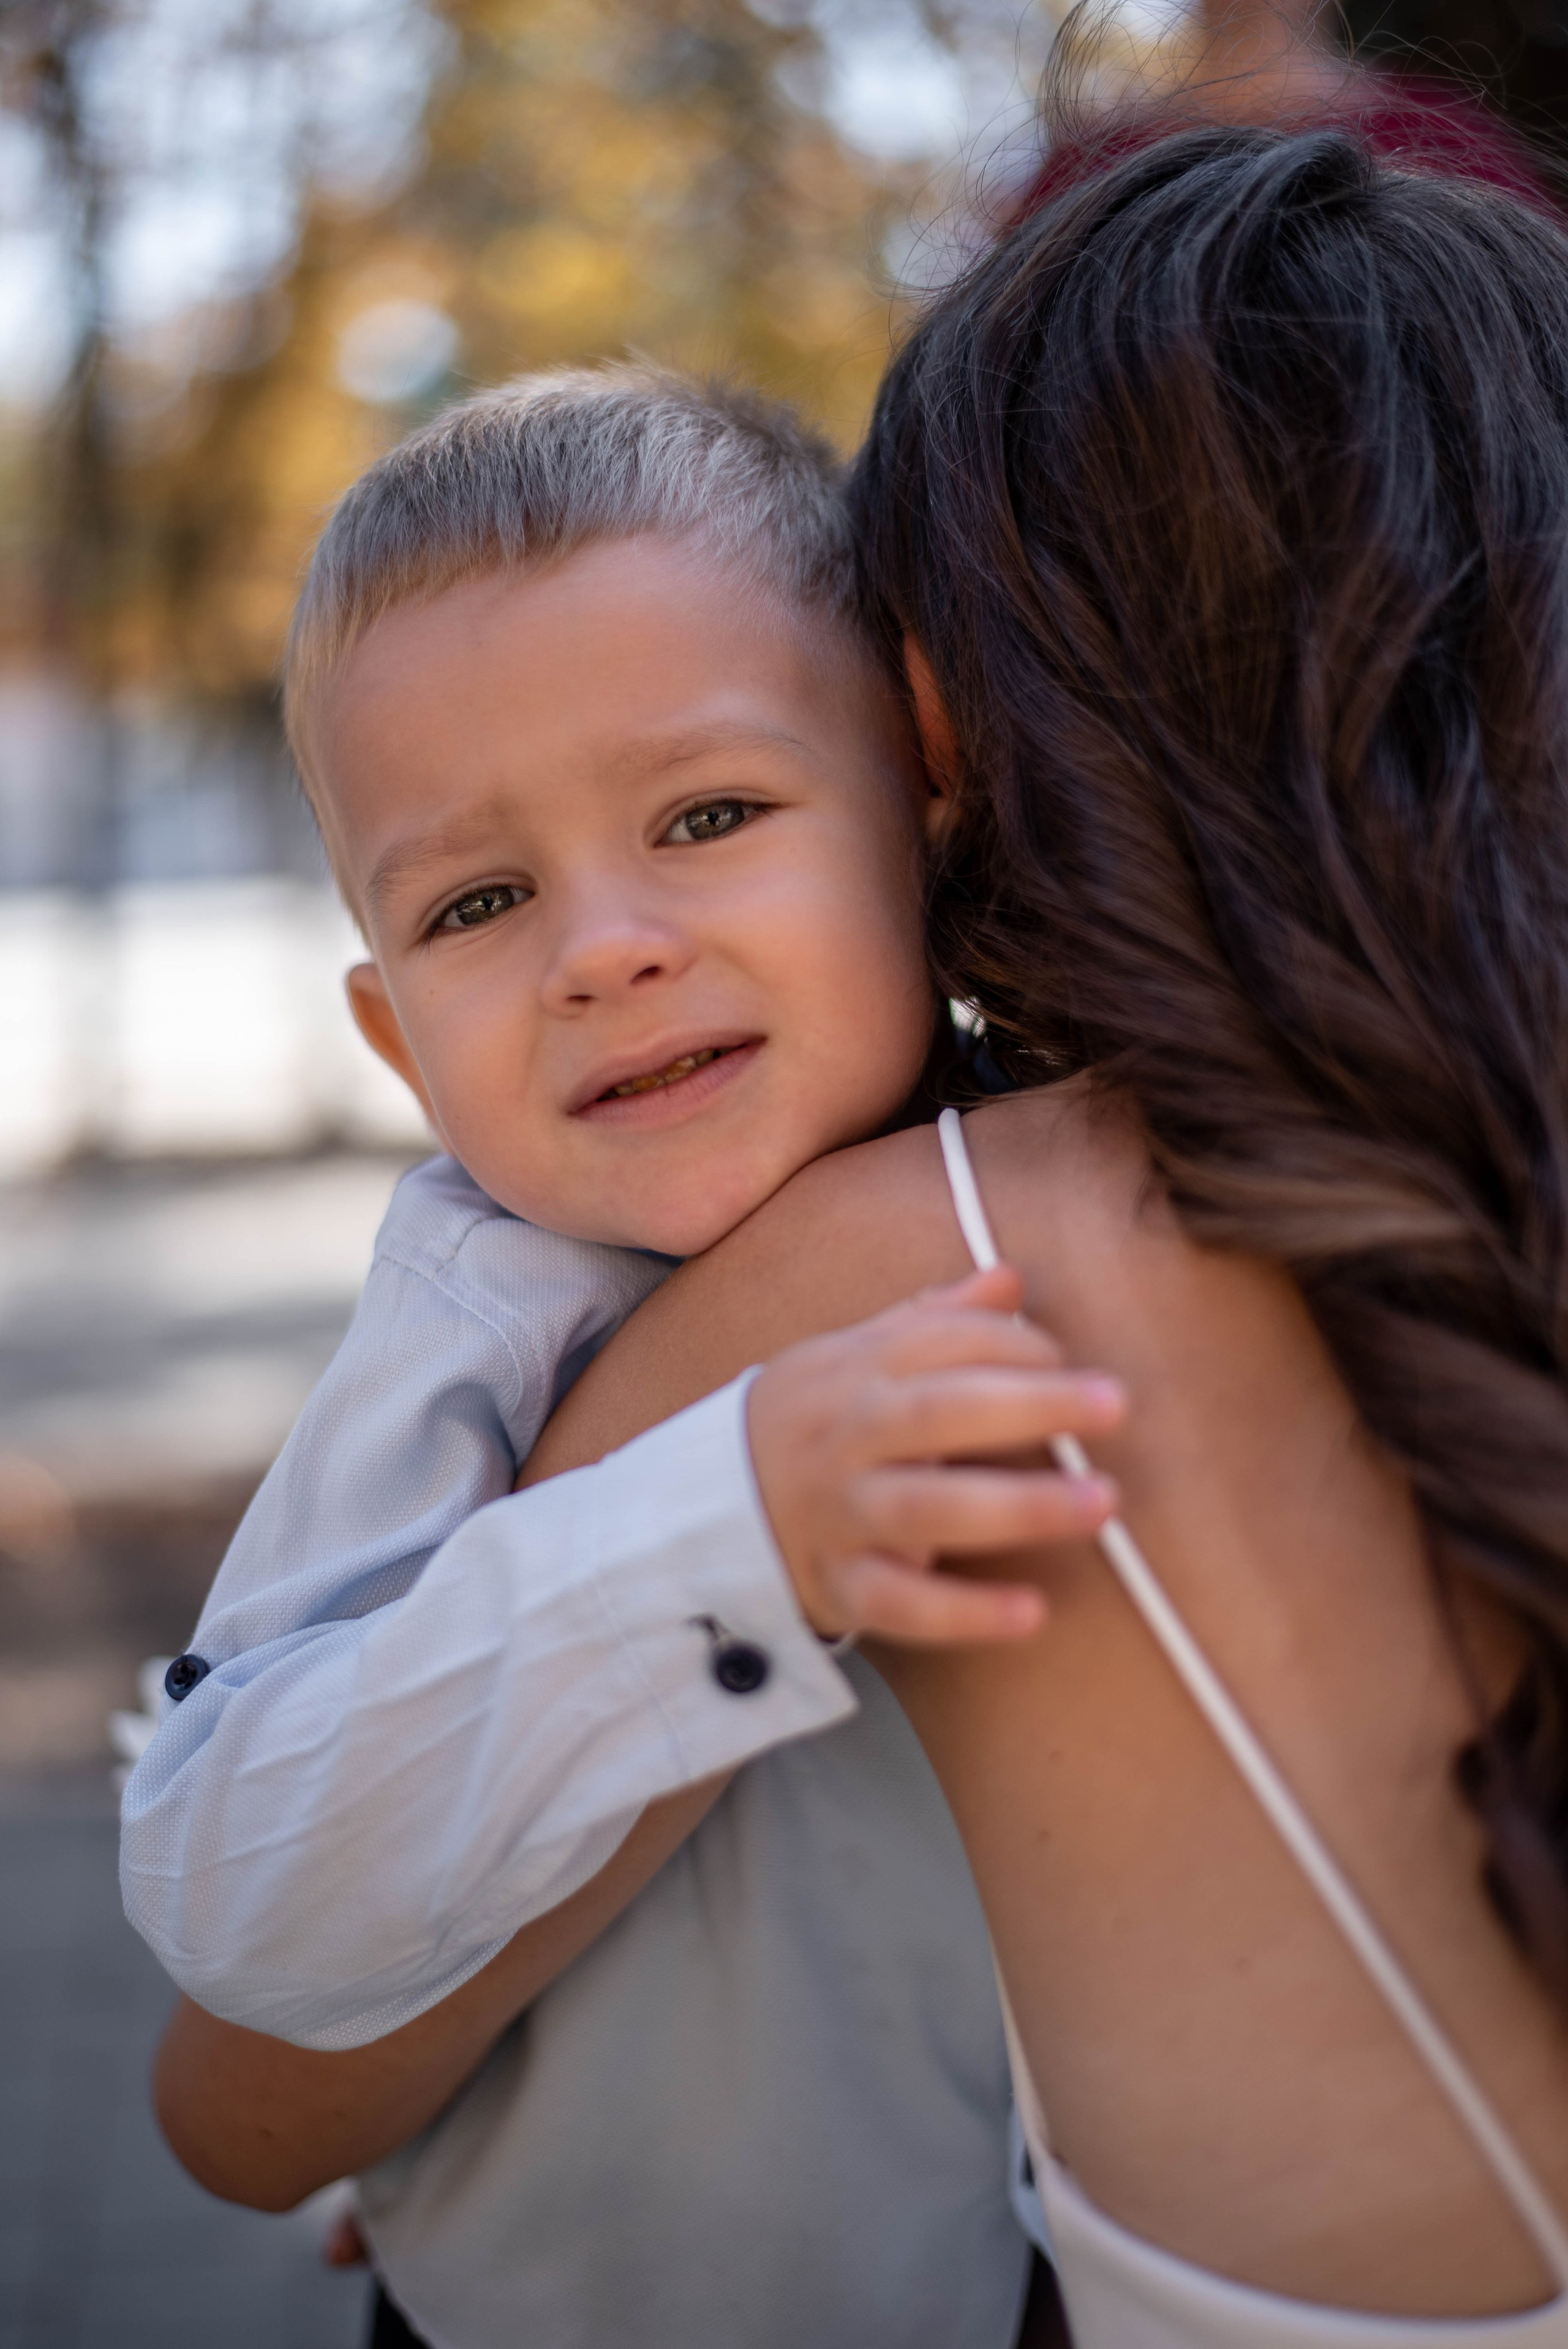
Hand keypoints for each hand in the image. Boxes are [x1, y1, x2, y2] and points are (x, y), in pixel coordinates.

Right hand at [746, 1265, 1123, 1645]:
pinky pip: (901, 1604)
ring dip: (1019, 1506)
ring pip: (926, 1508)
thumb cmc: (812, 1422)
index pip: (943, 1342)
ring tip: (1102, 1503)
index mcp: (858, 1368)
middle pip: (940, 1412)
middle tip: (1116, 1404)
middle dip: (1030, 1404)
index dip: (1017, 1347)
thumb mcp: (855, 1356)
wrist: (705, 1506)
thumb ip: (935, 1319)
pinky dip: (965, 1613)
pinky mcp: (838, 1586)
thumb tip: (1012, 1277)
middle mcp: (847, 1435)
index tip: (1080, 1368)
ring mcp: (840, 1513)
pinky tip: (1033, 1612)